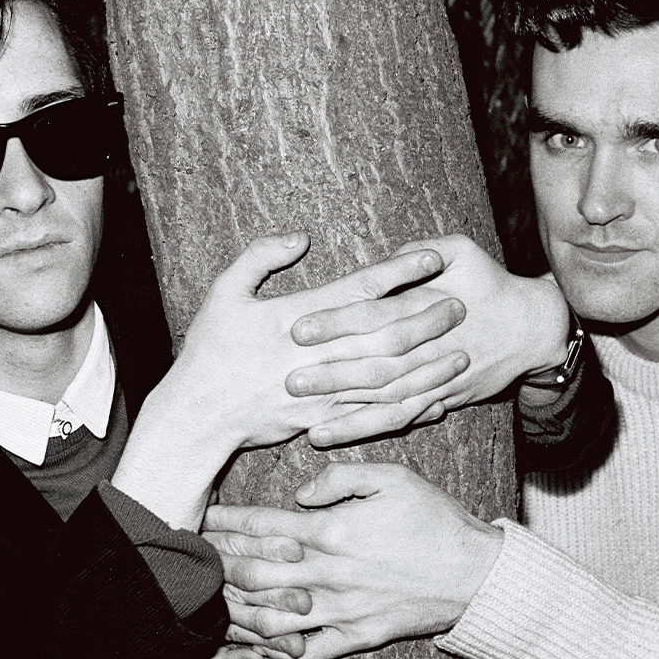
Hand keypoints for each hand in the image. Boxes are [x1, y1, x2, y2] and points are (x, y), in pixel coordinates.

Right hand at [114, 233, 468, 527]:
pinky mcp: (322, 421)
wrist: (197, 416)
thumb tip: (300, 236)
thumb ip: (260, 257)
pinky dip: (407, 409)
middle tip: (461, 306)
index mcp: (296, 318)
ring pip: (388, 378)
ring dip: (427, 366)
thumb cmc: (209, 351)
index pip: (360, 289)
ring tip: (460, 354)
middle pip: (385, 334)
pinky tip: (434, 401)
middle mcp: (316, 354)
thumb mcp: (224, 292)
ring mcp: (321, 391)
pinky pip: (374, 416)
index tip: (432, 259)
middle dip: (426, 319)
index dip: (400, 271)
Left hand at [200, 462, 503, 658]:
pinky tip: (259, 641)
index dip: (226, 523)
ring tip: (214, 601)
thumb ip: (340, 476)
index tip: (202, 519)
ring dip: (237, 610)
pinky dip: (277, 650)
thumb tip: (300, 493)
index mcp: (333, 531)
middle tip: (194, 559)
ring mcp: (341, 610)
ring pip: (271, 618)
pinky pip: (307, 651)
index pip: (263, 527)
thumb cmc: (435, 520)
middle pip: (254, 573)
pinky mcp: (357, 637)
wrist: (476, 574)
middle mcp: (329, 574)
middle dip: (218, 564)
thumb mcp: (393, 476)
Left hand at [287, 235, 570, 445]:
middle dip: (333, 373)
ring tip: (301, 416)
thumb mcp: (463, 250)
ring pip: (385, 398)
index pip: (375, 314)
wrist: (533, 329)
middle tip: (290, 378)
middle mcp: (430, 346)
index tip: (299, 328)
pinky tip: (329, 435)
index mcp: (428, 304)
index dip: (337, 322)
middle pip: (375, 362)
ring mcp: (436, 378)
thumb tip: (385, 258)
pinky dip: (363, 429)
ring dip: (343, 409)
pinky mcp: (440, 400)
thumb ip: (420, 250)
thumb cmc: (491, 283)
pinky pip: (398, 419)